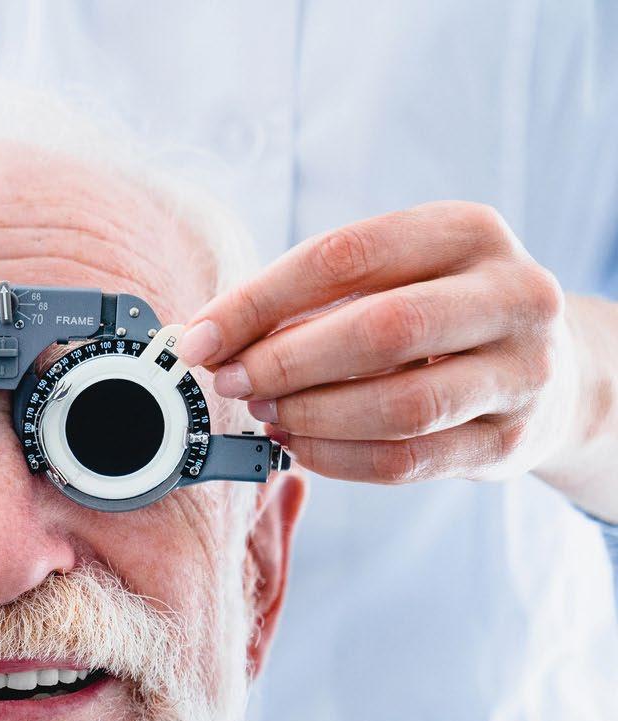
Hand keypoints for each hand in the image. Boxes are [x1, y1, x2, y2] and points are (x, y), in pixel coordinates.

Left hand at [175, 201, 579, 488]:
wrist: (550, 374)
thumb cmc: (441, 321)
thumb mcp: (394, 280)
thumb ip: (311, 301)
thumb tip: (208, 338)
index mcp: (468, 232)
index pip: (344, 257)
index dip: (258, 302)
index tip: (199, 339)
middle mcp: (511, 294)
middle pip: (380, 330)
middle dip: (284, 363)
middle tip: (231, 382)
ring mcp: (521, 372)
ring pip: (398, 405)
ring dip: (311, 415)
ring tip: (265, 415)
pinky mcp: (510, 442)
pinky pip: (406, 460)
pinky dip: (337, 458)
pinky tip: (299, 446)